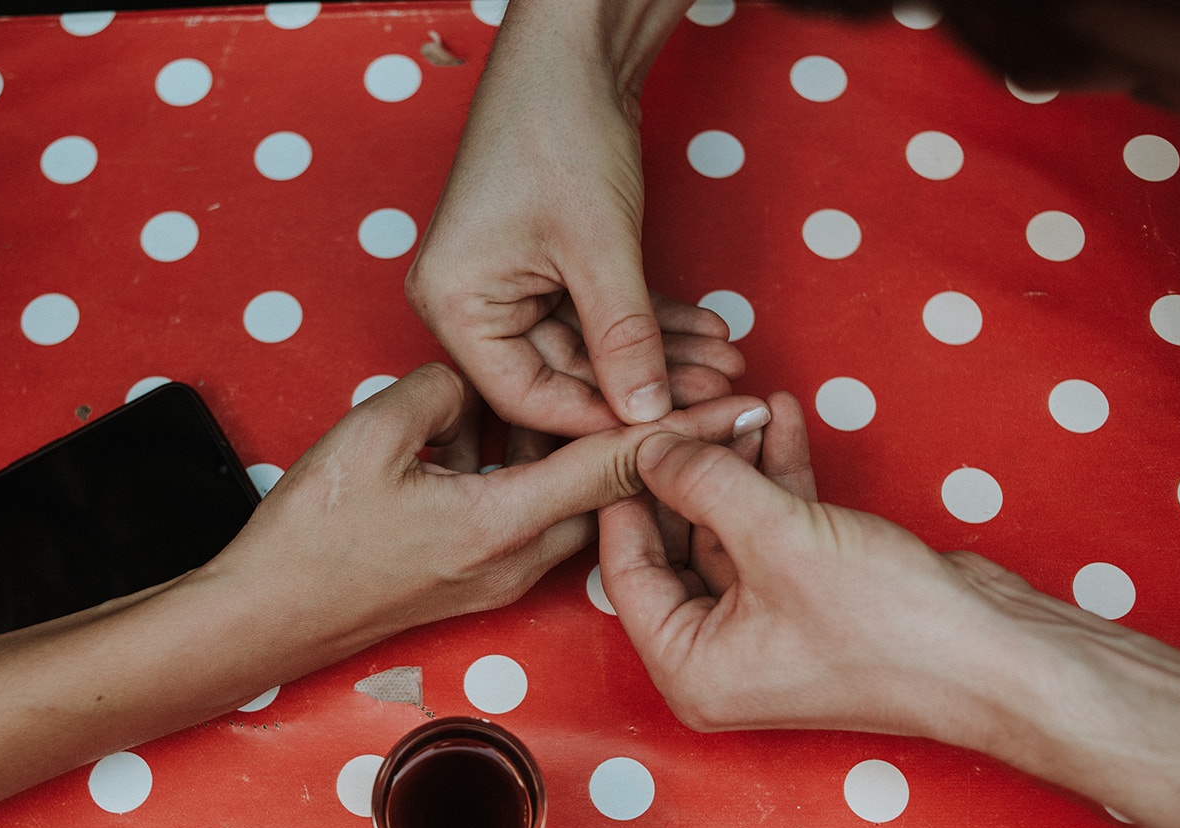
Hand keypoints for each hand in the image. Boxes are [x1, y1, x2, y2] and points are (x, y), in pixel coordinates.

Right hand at [209, 362, 770, 660]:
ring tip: (631, 405)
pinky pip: (539, 519)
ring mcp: (499, 576)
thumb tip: (476, 384)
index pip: (614, 467)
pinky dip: (554, 479)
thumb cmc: (311, 536)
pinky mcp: (478, 578)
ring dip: (601, 461)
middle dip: (658, 444)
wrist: (269, 617)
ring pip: (574, 505)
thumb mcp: (372, 434)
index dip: (682, 431)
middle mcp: (515, 559)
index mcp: (499, 522)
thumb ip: (440, 391)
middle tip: (709, 395)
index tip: (741, 407)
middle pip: (609, 493)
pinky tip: (535, 437)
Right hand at [406, 0, 737, 437]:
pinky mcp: (543, 264)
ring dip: (658, 354)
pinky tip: (705, 331)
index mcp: (454, 305)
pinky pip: (597, 311)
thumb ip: (624, 338)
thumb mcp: (598, 247)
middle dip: (644, 382)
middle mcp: (470, 302)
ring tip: (725, 363)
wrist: (572, 45)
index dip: (597, 417)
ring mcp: (507, 283)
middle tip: (716, 395)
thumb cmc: (558, 129)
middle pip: (562, 373)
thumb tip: (648, 413)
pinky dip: (649, 321)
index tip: (663, 429)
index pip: (524, 394)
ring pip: (590, 345)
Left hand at [598, 391, 1048, 741]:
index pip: (624, 567)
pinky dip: (778, 477)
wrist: (1000, 656)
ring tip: (743, 398)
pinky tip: (781, 413)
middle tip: (690, 403)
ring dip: (738, 462)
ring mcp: (765, 625)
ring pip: (727, 528)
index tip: (626, 428)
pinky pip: (774, 529)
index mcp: (687, 667)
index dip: (624, 492)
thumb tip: (648, 445)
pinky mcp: (811, 596)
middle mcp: (717, 655)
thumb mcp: (775, 537)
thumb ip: (702, 483)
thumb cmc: (885, 622)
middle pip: (675, 543)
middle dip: (688, 468)